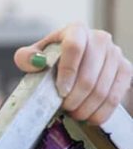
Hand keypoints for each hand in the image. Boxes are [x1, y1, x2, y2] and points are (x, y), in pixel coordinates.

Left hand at [14, 23, 132, 124]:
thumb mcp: (36, 56)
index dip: (67, 72)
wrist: (77, 62)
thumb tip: (35, 61)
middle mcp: (100, 38)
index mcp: (76, 30)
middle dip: (74, 99)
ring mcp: (115, 54)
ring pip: (102, 90)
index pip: (74, 47)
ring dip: (85, 108)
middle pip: (88, 76)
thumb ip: (27, 57)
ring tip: (74, 114)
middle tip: (64, 109)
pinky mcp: (125, 70)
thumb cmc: (53, 59)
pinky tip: (89, 117)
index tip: (60, 92)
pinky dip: (101, 112)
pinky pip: (115, 96)